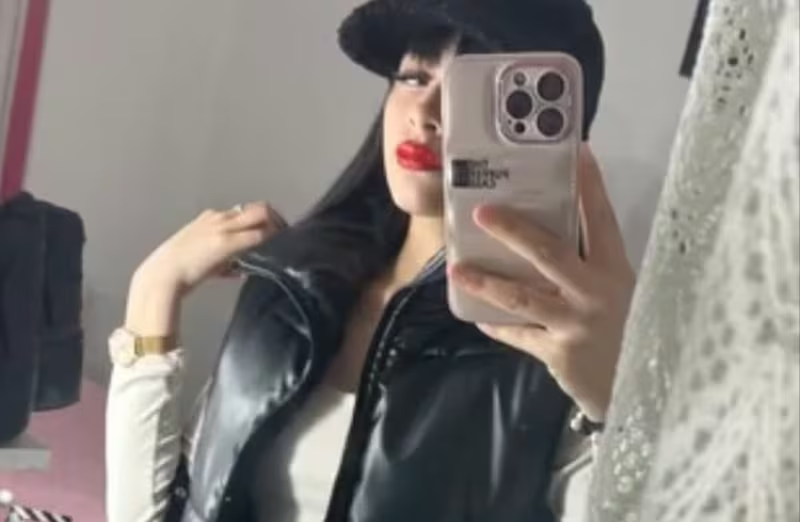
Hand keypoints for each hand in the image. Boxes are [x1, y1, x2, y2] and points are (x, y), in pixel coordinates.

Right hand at [126, 202, 284, 335]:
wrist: (163, 275)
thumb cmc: (179, 270)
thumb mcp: (203, 258)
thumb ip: (222, 260)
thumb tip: (239, 269)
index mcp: (210, 218)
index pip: (244, 210)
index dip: (263, 219)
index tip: (274, 230)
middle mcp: (218, 218)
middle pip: (257, 208)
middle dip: (276, 219)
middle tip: (286, 234)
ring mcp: (223, 228)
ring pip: (260, 216)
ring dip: (276, 227)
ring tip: (285, 240)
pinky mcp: (227, 243)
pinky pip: (257, 235)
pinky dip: (270, 239)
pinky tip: (277, 248)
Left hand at [449, 146, 634, 420]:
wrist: (642, 388)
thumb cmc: (629, 330)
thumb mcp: (621, 292)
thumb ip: (592, 266)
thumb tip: (551, 232)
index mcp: (615, 270)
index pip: (602, 220)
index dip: (590, 187)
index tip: (577, 153)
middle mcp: (596, 293)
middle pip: (550, 253)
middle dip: (514, 230)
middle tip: (483, 212)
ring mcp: (576, 323)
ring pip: (523, 297)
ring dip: (487, 282)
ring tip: (457, 269)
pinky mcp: (559, 352)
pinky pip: (519, 334)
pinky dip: (496, 324)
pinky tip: (475, 314)